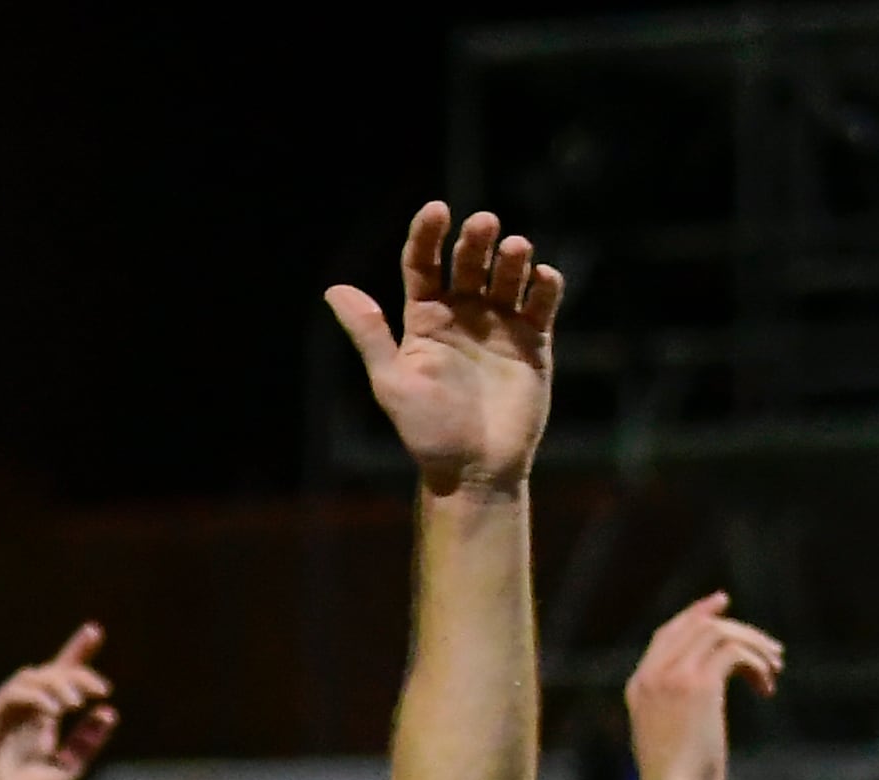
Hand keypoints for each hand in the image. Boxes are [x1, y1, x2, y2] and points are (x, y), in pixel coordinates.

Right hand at [0, 626, 114, 779]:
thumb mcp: (66, 770)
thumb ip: (84, 743)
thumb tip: (109, 712)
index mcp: (37, 723)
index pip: (57, 680)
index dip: (74, 654)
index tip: (94, 632)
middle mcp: (18, 714)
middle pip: (48, 672)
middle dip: (76, 672)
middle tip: (100, 690)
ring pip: (31, 677)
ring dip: (58, 684)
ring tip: (77, 704)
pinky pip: (14, 693)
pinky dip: (37, 696)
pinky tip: (56, 711)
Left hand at [324, 204, 562, 500]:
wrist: (473, 470)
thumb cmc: (427, 432)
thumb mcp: (391, 382)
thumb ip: (370, 334)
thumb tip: (334, 289)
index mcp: (424, 319)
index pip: (423, 263)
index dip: (428, 234)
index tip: (437, 210)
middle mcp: (462, 315)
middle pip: (468, 262)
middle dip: (475, 239)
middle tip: (484, 224)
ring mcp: (500, 325)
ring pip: (507, 276)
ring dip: (512, 258)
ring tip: (516, 248)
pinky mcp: (533, 342)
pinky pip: (541, 305)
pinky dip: (544, 287)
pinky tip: (541, 279)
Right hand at [624, 593, 781, 779]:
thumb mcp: (670, 737)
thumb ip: (678, 707)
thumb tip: (709, 694)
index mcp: (639, 685)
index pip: (668, 633)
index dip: (696, 613)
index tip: (722, 605)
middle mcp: (652, 675)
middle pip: (697, 626)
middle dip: (739, 630)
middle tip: (772, 649)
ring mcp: (672, 676)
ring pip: (719, 633)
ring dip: (754, 646)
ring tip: (775, 670)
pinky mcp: (698, 684)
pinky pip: (734, 652)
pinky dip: (757, 663)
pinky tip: (767, 687)